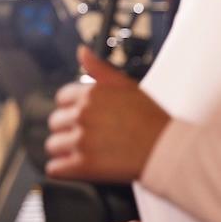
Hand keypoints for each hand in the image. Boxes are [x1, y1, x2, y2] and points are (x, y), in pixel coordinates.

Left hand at [45, 47, 169, 181]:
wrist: (167, 150)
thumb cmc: (152, 120)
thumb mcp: (127, 86)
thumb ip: (100, 69)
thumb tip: (82, 52)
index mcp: (90, 94)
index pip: (61, 99)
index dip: (73, 108)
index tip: (85, 118)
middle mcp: (82, 115)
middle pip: (55, 122)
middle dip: (68, 129)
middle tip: (89, 136)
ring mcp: (81, 141)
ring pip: (53, 145)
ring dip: (65, 150)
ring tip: (86, 152)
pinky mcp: (83, 166)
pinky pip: (54, 168)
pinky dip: (63, 169)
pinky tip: (77, 167)